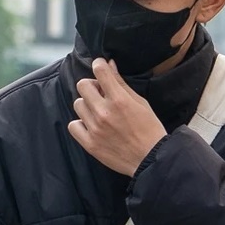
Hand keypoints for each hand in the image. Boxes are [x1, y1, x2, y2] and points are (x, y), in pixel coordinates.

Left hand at [69, 58, 167, 175]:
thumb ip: (121, 83)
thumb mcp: (140, 102)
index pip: (99, 71)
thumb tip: (109, 65)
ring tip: (99, 112)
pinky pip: (73, 125)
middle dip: (92, 86)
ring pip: (77, 104)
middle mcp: (104, 112)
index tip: (101, 68)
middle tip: (101, 93)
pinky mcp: (90, 143)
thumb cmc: (149, 129)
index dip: (99, 65)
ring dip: (87, 105)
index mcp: (119, 100)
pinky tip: (92, 125)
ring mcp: (95, 128)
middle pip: (82, 85)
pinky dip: (81, 123)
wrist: (151, 159)